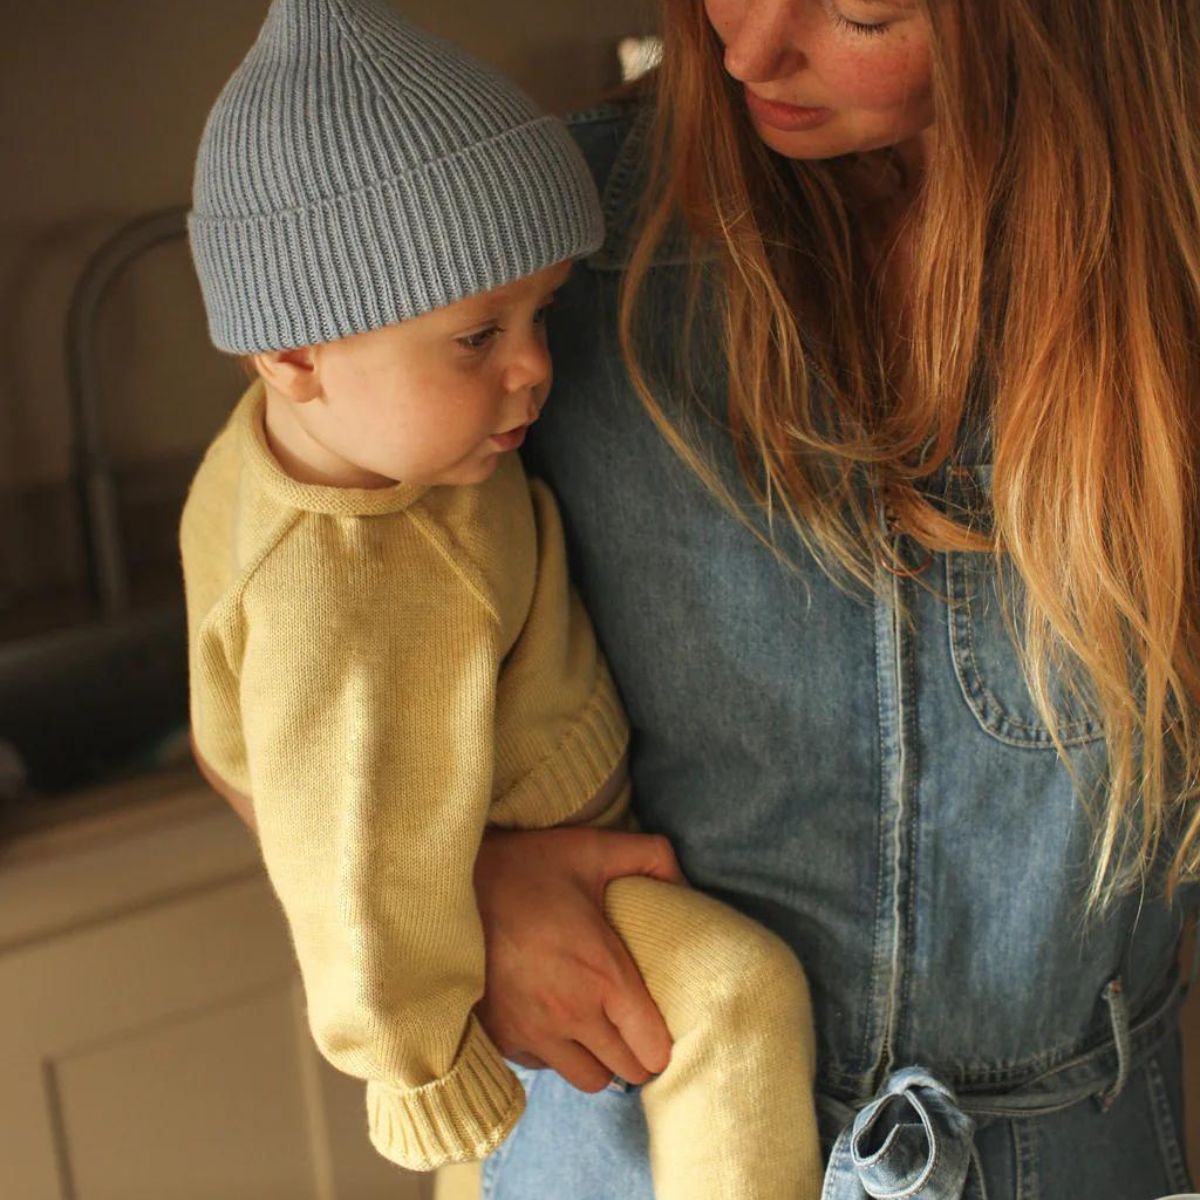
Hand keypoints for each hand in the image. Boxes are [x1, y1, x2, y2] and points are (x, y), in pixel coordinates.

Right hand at [474, 825, 684, 1092]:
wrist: (447, 885)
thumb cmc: (526, 868)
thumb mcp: (593, 848)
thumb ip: (651, 856)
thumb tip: (683, 882)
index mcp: (604, 975)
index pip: (654, 1050)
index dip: (662, 1040)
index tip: (656, 1020)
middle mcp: (571, 1014)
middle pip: (626, 1072)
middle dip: (635, 1051)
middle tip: (630, 1022)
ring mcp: (532, 1032)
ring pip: (586, 1079)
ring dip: (595, 1058)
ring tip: (591, 1022)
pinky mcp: (500, 1038)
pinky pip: (543, 1066)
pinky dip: (553, 1051)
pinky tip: (550, 1014)